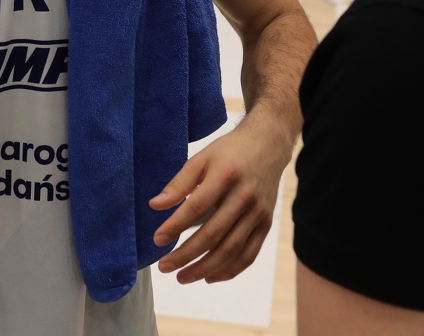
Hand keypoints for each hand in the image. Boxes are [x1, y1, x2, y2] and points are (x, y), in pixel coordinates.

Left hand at [150, 114, 292, 283]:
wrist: (268, 146)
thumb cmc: (228, 152)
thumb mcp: (201, 158)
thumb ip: (179, 183)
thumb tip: (155, 205)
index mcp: (226, 175)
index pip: (197, 207)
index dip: (176, 226)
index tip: (157, 240)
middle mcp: (245, 196)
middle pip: (214, 234)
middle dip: (186, 255)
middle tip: (164, 266)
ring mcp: (258, 213)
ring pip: (231, 249)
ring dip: (205, 268)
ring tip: (182, 277)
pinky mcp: (265, 224)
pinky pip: (249, 254)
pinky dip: (230, 270)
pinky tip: (210, 277)